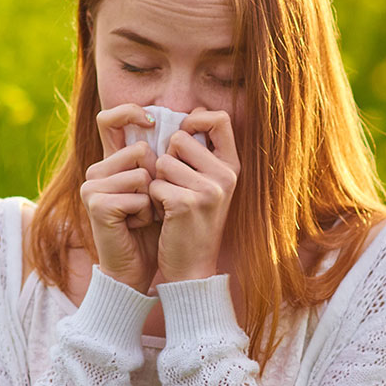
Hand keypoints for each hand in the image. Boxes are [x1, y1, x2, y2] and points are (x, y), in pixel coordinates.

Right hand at [80, 104, 161, 289]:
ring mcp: (92, 186)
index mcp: (110, 162)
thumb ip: (165, 155)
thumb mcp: (161, 187)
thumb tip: (191, 114)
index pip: (110, 119)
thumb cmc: (153, 229)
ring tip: (142, 216)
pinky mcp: (97, 204)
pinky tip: (135, 227)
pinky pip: (139, 196)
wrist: (136, 269)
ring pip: (142, 174)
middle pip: (139, 151)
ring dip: (153, 199)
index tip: (152, 121)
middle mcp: (97, 170)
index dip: (130, 111)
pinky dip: (146, 214)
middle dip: (157, 179)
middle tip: (149, 204)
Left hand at [149, 108, 238, 283]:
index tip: (183, 136)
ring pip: (163, 161)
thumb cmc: (193, 223)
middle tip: (174, 185)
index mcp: (232, 167)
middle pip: (180, 138)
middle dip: (168, 158)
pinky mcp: (186, 204)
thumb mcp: (207, 185)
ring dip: (158, 180)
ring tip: (170, 202)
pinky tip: (165, 215)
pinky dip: (152, 199)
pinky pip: (155, 183)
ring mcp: (208, 190)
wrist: (192, 269)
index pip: (220, 118)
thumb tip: (186, 116)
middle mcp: (226, 176)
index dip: (195, 120)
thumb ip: (201, 154)